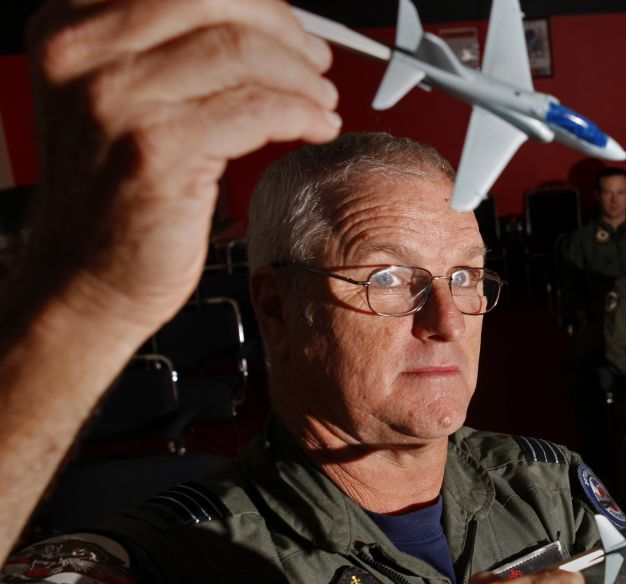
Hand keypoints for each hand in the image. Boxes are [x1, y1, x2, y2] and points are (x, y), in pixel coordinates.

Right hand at [25, 0, 340, 329]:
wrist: (86, 278)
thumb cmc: (115, 192)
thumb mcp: (120, 96)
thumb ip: (166, 47)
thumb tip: (260, 18)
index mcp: (69, 25)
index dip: (255, 2)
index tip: (289, 27)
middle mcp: (82, 53)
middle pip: (214, 1)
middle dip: (284, 30)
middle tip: (316, 61)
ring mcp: (116, 100)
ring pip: (242, 51)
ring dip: (302, 76)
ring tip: (321, 100)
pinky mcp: (157, 149)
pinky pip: (257, 108)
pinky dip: (303, 112)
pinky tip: (316, 126)